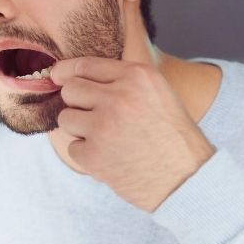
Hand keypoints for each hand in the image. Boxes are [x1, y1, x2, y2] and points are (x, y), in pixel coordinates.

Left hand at [49, 57, 215, 211]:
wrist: (187, 178)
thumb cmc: (172, 136)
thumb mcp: (158, 93)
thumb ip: (123, 81)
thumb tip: (74, 75)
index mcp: (137, 76)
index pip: (85, 65)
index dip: (66, 71)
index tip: (57, 76)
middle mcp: (119, 97)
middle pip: (70, 90)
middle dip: (77, 102)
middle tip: (95, 116)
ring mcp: (103, 126)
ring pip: (66, 118)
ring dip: (80, 129)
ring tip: (107, 139)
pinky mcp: (93, 155)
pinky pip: (73, 148)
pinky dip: (87, 155)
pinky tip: (111, 157)